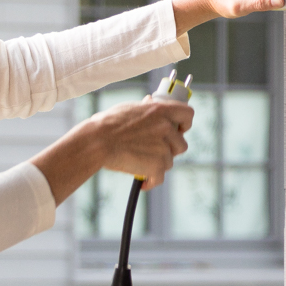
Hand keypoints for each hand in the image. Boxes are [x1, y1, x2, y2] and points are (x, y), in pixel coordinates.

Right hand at [31, 95, 192, 203]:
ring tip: (140, 164)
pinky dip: (151, 181)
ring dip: (157, 164)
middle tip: (153, 151)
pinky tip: (143, 182)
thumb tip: (150, 102)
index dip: (185, 124)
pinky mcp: (157, 166)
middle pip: (181, 144)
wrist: (97, 142)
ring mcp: (163, 147)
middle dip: (170, 149)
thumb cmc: (106, 124)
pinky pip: (159, 178)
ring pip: (169, 162)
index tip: (179, 129)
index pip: (188, 114)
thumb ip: (146, 108)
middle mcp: (166, 127)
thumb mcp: (130, 109)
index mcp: (161, 110)